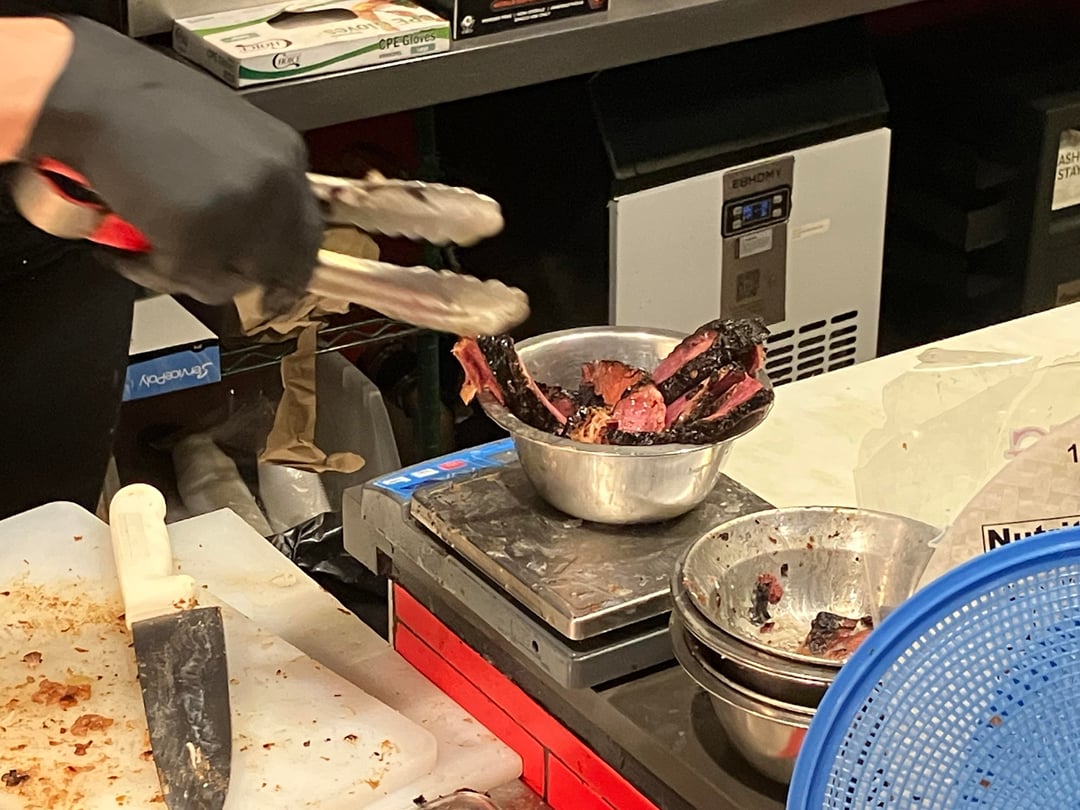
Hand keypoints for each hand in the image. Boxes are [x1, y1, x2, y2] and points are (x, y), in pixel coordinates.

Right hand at [23, 16, 321, 307]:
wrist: (93, 92)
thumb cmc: (142, 105)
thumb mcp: (225, 132)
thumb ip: (251, 179)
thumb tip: (254, 230)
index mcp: (285, 155)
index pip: (308, 233)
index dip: (290, 268)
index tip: (279, 289)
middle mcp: (274, 185)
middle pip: (279, 266)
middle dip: (238, 275)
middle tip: (200, 270)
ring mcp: (241, 213)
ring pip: (231, 281)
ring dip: (188, 272)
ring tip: (151, 242)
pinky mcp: (199, 238)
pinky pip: (184, 280)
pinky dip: (151, 270)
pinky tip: (130, 242)